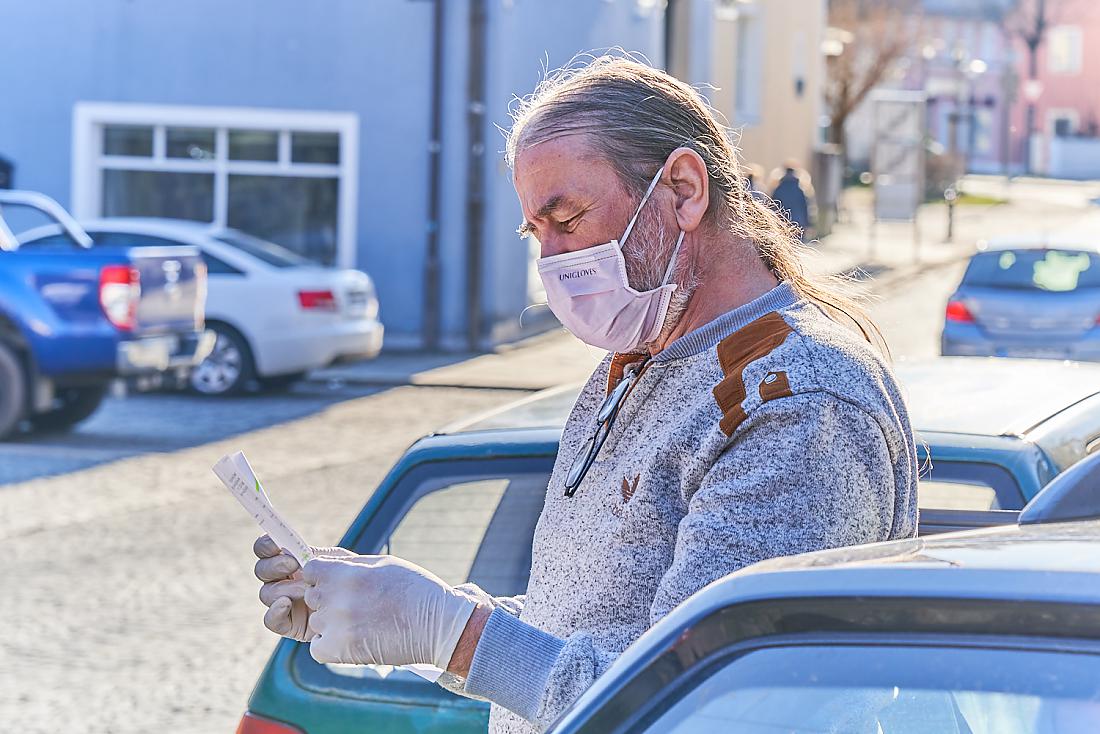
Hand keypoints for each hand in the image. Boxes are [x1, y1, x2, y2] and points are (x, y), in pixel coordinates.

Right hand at [253, 534, 353, 640]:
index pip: (266, 550)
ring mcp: (283, 603)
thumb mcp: (338, 562)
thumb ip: (317, 556)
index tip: (276, 544)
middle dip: (274, 565)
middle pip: (261, 570)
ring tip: (306, 589)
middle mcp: (282, 581)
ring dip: (284, 588)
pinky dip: (275, 611)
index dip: (265, 546)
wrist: (363, 607)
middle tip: (293, 564)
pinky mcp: (288, 624)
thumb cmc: (350, 580)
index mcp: (290, 561)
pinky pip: (270, 620)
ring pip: (266, 593)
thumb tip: (297, 551)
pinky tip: (286, 604)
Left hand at [302, 554, 475, 669]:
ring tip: (362, 623)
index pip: (310, 570)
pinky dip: (330, 646)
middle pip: (312, 596)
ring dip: (331, 624)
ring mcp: (337, 626)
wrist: (439, 625)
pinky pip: (317, 648)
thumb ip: (348, 562)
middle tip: (357, 605)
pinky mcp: (340, 650)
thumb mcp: (383, 563)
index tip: (339, 582)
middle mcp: (337, 598)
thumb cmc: (414, 589)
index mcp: (346, 573)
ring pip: (316, 622)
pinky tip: (352, 640)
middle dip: (328, 599)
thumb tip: (323, 562)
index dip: (323, 576)